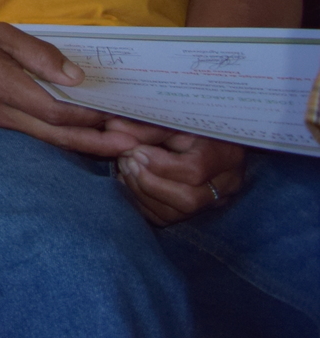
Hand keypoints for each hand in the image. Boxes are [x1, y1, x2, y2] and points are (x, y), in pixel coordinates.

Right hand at [0, 20, 132, 156]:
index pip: (57, 112)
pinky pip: (37, 136)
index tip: (123, 116)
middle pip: (60, 137)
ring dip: (87, 145)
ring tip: (122, 146)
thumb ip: (37, 53)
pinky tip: (84, 136)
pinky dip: (66, 139)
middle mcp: (3, 114)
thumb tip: (76, 77)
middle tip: (138, 146)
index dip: (91, 117)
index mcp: (3, 87)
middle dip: (101, 143)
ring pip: (50, 142)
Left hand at [102, 118, 249, 224]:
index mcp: (225, 155)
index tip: (136, 151)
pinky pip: (165, 218)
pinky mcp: (195, 213)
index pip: (195, 170)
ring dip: (141, 192)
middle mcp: (225, 185)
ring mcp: (213, 203)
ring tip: (125, 168)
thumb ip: (146, 126)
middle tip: (126, 161)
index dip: (160, 164)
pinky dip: (141, 202)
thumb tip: (112, 127)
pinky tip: (130, 181)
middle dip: (149, 182)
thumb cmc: (191, 124)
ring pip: (174, 214)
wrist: (210, 137)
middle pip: (187, 199)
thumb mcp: (173, 119)